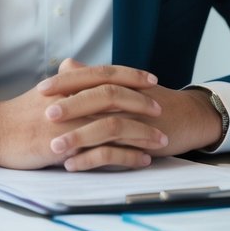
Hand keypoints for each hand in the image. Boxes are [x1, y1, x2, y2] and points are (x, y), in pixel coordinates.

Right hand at [0, 62, 166, 169]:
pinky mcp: (67, 148)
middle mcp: (71, 100)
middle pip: (116, 96)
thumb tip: (79, 68)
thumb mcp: (44, 91)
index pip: (106, 73)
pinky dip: (128, 156)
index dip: (132, 75)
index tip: (152, 79)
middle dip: (143, 103)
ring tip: (161, 140)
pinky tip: (142, 159)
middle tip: (161, 109)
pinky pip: (106, 152)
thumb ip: (65, 81)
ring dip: (142, 133)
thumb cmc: (17, 114)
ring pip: (116, 124)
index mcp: (67, 84)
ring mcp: (70, 124)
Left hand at [41, 59, 224, 167]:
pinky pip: (116, 152)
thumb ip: (93, 77)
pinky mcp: (142, 143)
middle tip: (45, 113)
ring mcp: (136, 121)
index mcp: (120, 82)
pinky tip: (73, 165)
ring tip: (54, 148)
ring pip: (106, 124)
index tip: (40, 89)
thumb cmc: (151, 102)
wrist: (188, 118)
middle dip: (70, 105)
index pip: (91, 76)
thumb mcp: (122, 86)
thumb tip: (66, 65)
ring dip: (79, 137)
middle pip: (98, 96)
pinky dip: (93, 159)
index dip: (66, 82)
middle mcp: (128, 98)